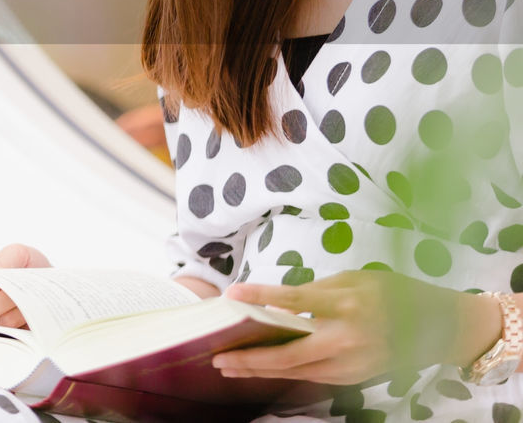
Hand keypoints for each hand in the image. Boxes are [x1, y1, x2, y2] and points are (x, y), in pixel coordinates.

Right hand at [0, 243, 50, 329]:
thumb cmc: (28, 266)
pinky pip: (18, 334)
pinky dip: (28, 319)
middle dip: (4, 299)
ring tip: (27, 297)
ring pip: (2, 323)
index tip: (1, 280)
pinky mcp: (11, 335)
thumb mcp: (17, 253)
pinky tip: (32, 309)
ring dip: (19, 308)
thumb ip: (3, 260)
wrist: (51, 283)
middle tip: (18, 289)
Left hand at [212, 270, 497, 384]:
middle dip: (251, 359)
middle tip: (219, 358)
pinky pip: (311, 377)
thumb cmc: (393, 293)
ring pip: (296, 372)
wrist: (437, 327)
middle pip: (290, 354)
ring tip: (229, 367)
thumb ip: (316, 291)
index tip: (232, 295)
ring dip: (260, 371)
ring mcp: (351, 364)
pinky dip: (283, 373)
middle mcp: (347, 339)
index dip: (262, 297)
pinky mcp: (353, 377)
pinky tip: (260, 370)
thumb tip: (277, 302)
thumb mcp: (355, 279)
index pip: (296, 301)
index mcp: (347, 305)